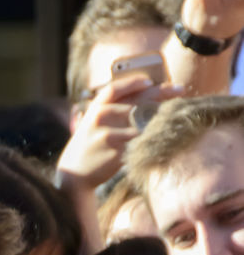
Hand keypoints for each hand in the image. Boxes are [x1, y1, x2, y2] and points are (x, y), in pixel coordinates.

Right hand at [58, 73, 181, 187]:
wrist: (74, 173)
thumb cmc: (91, 145)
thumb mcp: (94, 122)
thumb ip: (114, 109)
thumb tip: (149, 94)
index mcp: (96, 107)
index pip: (116, 88)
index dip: (134, 82)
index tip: (152, 80)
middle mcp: (101, 117)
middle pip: (137, 101)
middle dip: (162, 93)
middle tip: (180, 89)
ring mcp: (108, 133)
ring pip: (143, 121)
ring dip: (162, 117)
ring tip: (177, 113)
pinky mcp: (115, 151)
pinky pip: (140, 141)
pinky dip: (154, 137)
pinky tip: (165, 134)